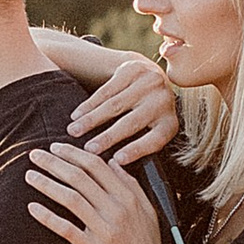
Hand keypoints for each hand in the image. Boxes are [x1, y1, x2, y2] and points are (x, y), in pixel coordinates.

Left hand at [26, 141, 168, 243]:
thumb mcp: (148, 214)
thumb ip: (132, 186)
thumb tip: (115, 163)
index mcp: (130, 199)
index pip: (97, 166)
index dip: (74, 154)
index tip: (57, 148)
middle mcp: (117, 211)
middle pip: (80, 177)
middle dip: (54, 162)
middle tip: (36, 155)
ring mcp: (105, 230)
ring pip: (70, 197)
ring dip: (46, 183)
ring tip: (30, 175)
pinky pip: (65, 228)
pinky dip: (47, 216)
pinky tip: (33, 207)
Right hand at [63, 49, 177, 166]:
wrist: (150, 74)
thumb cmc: (146, 114)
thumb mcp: (152, 129)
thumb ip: (140, 146)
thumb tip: (118, 175)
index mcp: (169, 123)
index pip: (154, 140)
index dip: (136, 150)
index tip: (116, 161)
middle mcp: (163, 101)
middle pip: (132, 122)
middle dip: (107, 137)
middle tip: (88, 150)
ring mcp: (148, 82)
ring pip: (115, 104)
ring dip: (91, 120)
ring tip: (73, 132)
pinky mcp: (133, 69)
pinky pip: (106, 90)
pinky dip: (89, 104)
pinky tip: (77, 115)